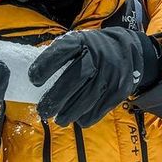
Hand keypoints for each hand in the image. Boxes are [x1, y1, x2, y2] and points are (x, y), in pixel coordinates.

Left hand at [29, 27, 161, 127]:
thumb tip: (36, 77)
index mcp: (81, 42)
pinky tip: (78, 119)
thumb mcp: (78, 43)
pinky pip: (100, 108)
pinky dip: (87, 117)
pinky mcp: (119, 89)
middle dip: (55, 98)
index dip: (45, 66)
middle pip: (74, 79)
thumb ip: (61, 56)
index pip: (61, 52)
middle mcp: (97, 56)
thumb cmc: (92, 49)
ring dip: (69, 113)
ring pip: (87, 98)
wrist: (128, 49)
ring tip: (58, 119)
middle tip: (43, 111)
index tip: (34, 80)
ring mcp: (111, 73)